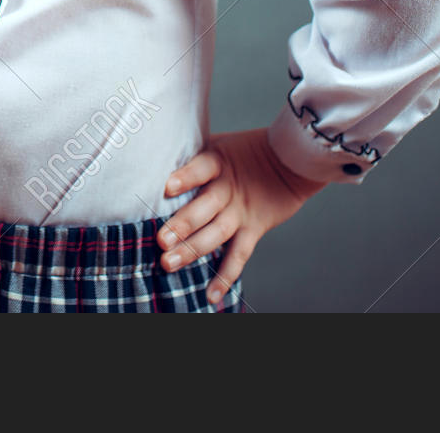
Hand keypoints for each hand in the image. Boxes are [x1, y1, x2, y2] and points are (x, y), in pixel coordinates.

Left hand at [158, 127, 326, 308]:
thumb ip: (192, 155)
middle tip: (161, 240)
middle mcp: (228, 189)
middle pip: (204, 207)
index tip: (167, 188)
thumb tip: (150, 163)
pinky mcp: (253, 229)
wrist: (288, 162)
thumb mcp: (218, 144)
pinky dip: (225, 277)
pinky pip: (239, 256)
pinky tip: (211, 295)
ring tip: (169, 263)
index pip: (201, 168)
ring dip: (193, 250)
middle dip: (182, 225)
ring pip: (216, 234)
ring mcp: (240, 211)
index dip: (186, 177)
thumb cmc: (242, 152)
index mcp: (217, 162)